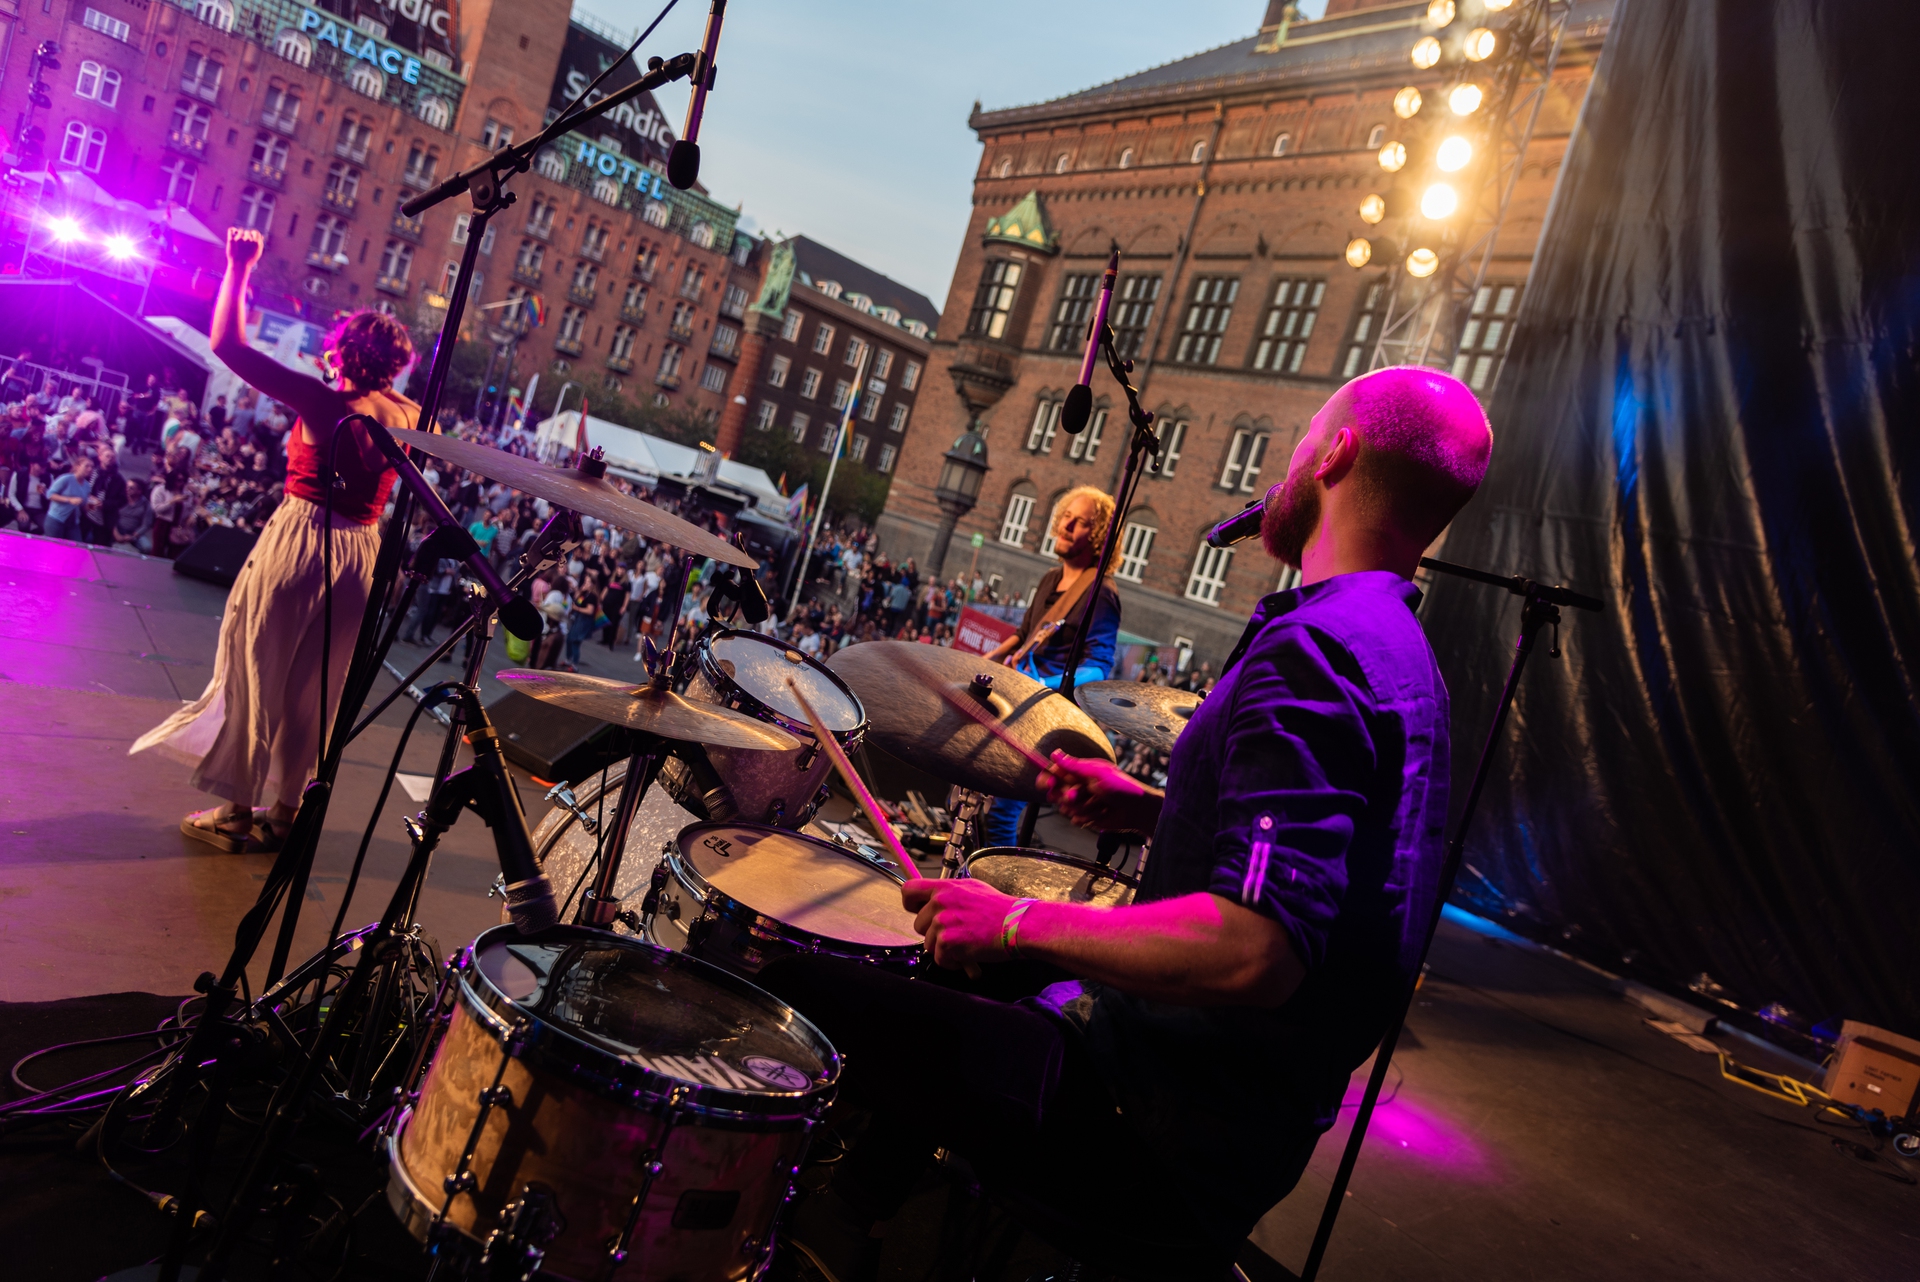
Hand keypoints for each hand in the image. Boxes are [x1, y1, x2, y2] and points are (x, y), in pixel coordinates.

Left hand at [225, 227, 262, 266]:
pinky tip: (233, 233)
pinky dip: (232, 230)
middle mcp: (248, 239)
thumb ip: (260, 243)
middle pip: (247, 232)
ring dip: (239, 234)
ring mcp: (239, 239)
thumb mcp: (258, 253)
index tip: (251, 239)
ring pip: (240, 231)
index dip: (253, 235)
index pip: (256, 232)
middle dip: (246, 236)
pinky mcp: (231, 240)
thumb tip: (261, 236)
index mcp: (256, 242)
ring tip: (238, 242)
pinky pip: (231, 230)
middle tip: (244, 244)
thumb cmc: (249, 260)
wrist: (239, 266)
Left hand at [902, 877, 1018, 970]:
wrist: (1018, 925)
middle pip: (918, 925)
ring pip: (928, 944)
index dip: (911, 904)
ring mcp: (943, 923)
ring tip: (965, 944)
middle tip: (955, 934)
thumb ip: (950, 893)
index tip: (919, 911)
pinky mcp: (948, 942)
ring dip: (943, 949)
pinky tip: (967, 954)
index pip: (908, 890)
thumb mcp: (972, 889)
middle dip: (933, 933)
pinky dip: (952, 962)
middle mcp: (941, 902)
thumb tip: (933, 899)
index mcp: (945, 887)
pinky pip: (940, 959)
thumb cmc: (1000, 910)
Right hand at [1040, 749, 1160, 832]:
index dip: (1047, 779)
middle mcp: (1077, 786)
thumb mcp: (1097, 773)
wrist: (1136, 810)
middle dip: (1067, 796)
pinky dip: (1087, 817)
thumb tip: (1055, 753)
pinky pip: (1074, 819)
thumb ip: (1074, 766)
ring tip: (1099, 803)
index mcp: (1078, 772)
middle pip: (1055, 793)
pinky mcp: (1085, 816)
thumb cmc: (1120, 786)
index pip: (1053, 773)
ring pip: (1065, 808)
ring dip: (1082, 807)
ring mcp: (1080, 802)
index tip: (1049, 784)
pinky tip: (1100, 813)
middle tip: (1076, 795)